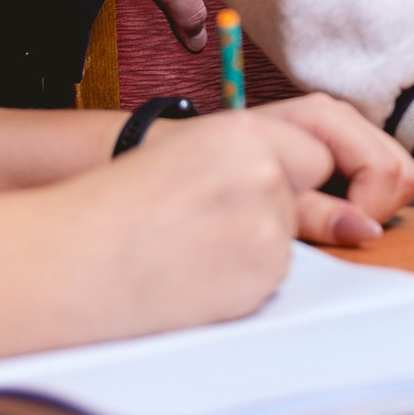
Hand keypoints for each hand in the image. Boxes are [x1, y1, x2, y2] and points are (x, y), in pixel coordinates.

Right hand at [45, 110, 306, 341]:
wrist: (72, 259)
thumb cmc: (118, 206)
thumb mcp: (189, 154)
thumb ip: (257, 161)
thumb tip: (341, 212)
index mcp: (245, 132)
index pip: (314, 156)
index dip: (283, 177)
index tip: (243, 192)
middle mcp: (264, 175)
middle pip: (305, 200)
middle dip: (276, 211)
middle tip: (208, 222)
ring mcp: (265, 230)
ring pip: (287, 242)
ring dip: (253, 249)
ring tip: (189, 250)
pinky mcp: (258, 280)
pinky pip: (268, 280)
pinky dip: (241, 282)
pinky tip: (192, 276)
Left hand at [236, 94, 413, 245]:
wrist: (194, 160)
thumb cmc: (228, 177)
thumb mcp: (273, 204)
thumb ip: (320, 217)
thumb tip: (368, 232)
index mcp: (326, 117)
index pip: (383, 171)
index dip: (365, 211)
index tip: (334, 231)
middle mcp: (343, 116)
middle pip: (401, 170)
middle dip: (378, 207)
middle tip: (338, 225)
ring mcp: (348, 129)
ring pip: (401, 174)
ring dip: (377, 203)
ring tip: (336, 215)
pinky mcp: (348, 146)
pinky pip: (386, 175)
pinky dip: (370, 198)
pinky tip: (336, 205)